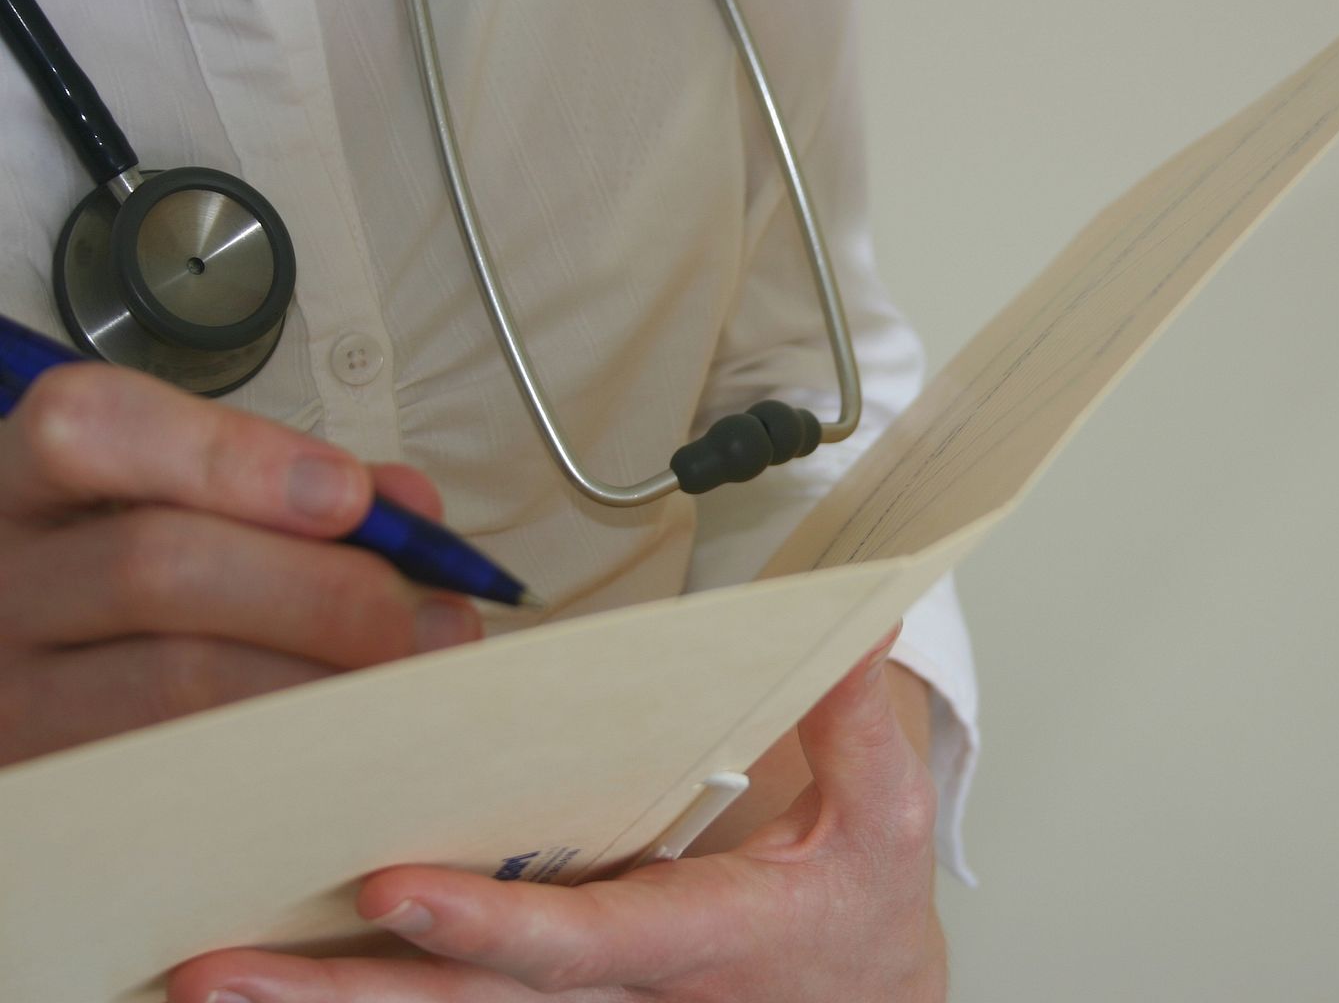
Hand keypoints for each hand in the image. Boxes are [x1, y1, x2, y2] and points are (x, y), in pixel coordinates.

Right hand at [0, 362, 482, 766]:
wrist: (34, 682)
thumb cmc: (130, 578)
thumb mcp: (182, 506)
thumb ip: (291, 488)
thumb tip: (410, 513)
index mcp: (22, 486)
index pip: (87, 430)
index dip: (228, 455)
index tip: (347, 496)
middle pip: (158, 567)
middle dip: (324, 589)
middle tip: (430, 614)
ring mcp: (9, 696)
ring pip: (179, 681)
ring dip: (328, 675)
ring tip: (418, 672)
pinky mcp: (49, 787)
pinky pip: (191, 771)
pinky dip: (297, 747)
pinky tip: (360, 734)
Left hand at [168, 627, 948, 1002]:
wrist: (854, 998)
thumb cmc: (853, 911)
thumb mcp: (883, 818)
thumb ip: (854, 721)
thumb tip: (852, 622)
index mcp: (695, 941)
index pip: (581, 941)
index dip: (489, 924)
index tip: (396, 888)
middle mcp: (613, 995)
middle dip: (343, 992)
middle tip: (221, 969)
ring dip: (320, 1000)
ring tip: (206, 972)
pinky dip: (351, 993)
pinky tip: (266, 973)